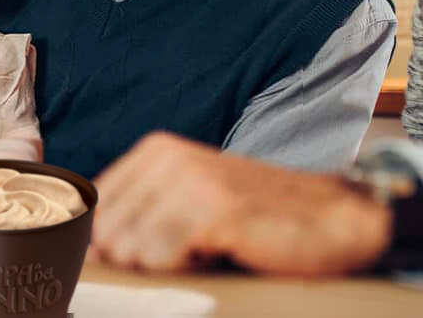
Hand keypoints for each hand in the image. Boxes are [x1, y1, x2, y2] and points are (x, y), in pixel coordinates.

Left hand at [91, 132, 391, 275]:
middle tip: (187, 253)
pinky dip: (183, 269)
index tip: (145, 253)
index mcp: (155, 152)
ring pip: (130, 249)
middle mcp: (167, 158)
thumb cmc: (259, 217)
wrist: (334, 218)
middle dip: (138, 258)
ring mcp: (189, 181)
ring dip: (164, 265)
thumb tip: (89, 247)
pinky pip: (160, 258)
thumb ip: (141, 211)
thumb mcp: (189, 199)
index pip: (93, 208)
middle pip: (106, 234)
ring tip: (204, 252)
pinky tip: (216, 255)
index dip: (109, 244)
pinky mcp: (213, 209)